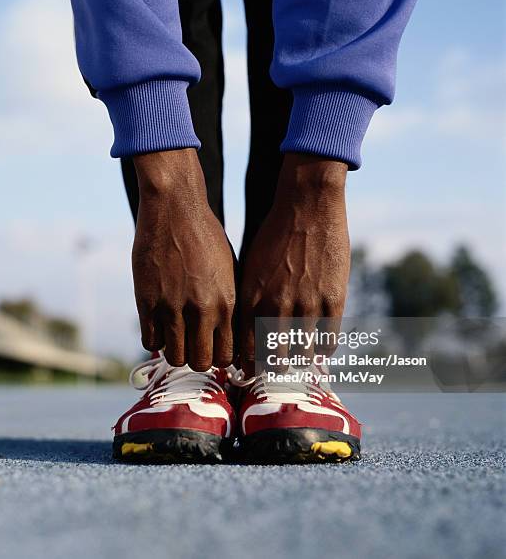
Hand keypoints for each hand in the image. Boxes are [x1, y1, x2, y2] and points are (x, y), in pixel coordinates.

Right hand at [132, 148, 234, 370]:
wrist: (175, 207)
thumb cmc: (206, 236)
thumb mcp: (229, 269)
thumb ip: (228, 303)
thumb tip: (229, 334)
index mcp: (226, 302)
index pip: (227, 355)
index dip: (220, 358)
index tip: (213, 351)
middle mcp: (201, 310)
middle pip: (201, 362)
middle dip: (199, 359)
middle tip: (194, 346)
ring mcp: (172, 307)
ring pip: (175, 357)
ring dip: (176, 351)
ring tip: (176, 336)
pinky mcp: (147, 301)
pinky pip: (150, 341)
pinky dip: (155, 340)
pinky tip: (159, 325)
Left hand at [238, 155, 349, 376]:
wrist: (306, 205)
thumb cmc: (273, 236)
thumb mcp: (251, 267)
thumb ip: (249, 300)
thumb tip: (247, 333)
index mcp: (251, 298)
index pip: (245, 349)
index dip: (248, 367)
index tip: (251, 373)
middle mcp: (276, 306)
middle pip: (273, 359)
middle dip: (273, 369)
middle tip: (276, 371)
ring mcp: (306, 304)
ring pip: (302, 354)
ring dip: (299, 361)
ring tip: (298, 360)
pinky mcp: (334, 299)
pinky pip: (329, 340)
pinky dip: (323, 350)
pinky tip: (319, 347)